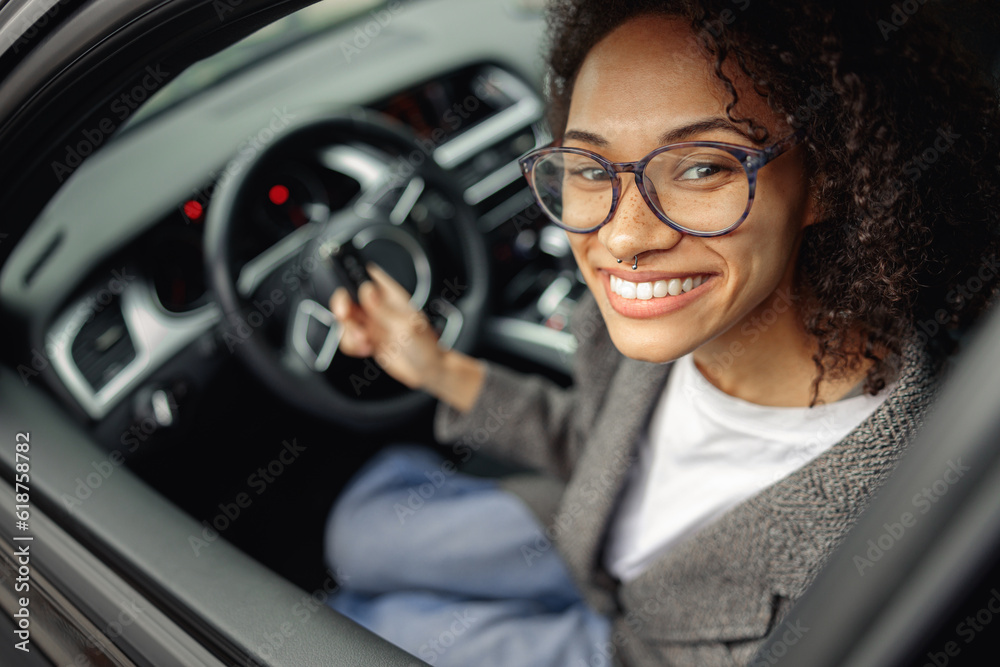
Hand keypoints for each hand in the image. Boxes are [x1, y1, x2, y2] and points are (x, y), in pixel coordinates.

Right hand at [329, 264, 444, 390]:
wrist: (428, 371)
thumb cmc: (426, 346)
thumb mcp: (406, 326)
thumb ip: (384, 310)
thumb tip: (367, 290)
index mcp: (390, 295)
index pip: (366, 276)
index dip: (351, 278)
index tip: (347, 292)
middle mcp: (378, 306)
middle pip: (347, 297)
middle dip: (341, 308)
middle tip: (345, 317)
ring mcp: (371, 323)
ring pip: (345, 321)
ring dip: (349, 333)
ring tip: (365, 342)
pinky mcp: (367, 339)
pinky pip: (348, 339)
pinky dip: (352, 346)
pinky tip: (367, 349)